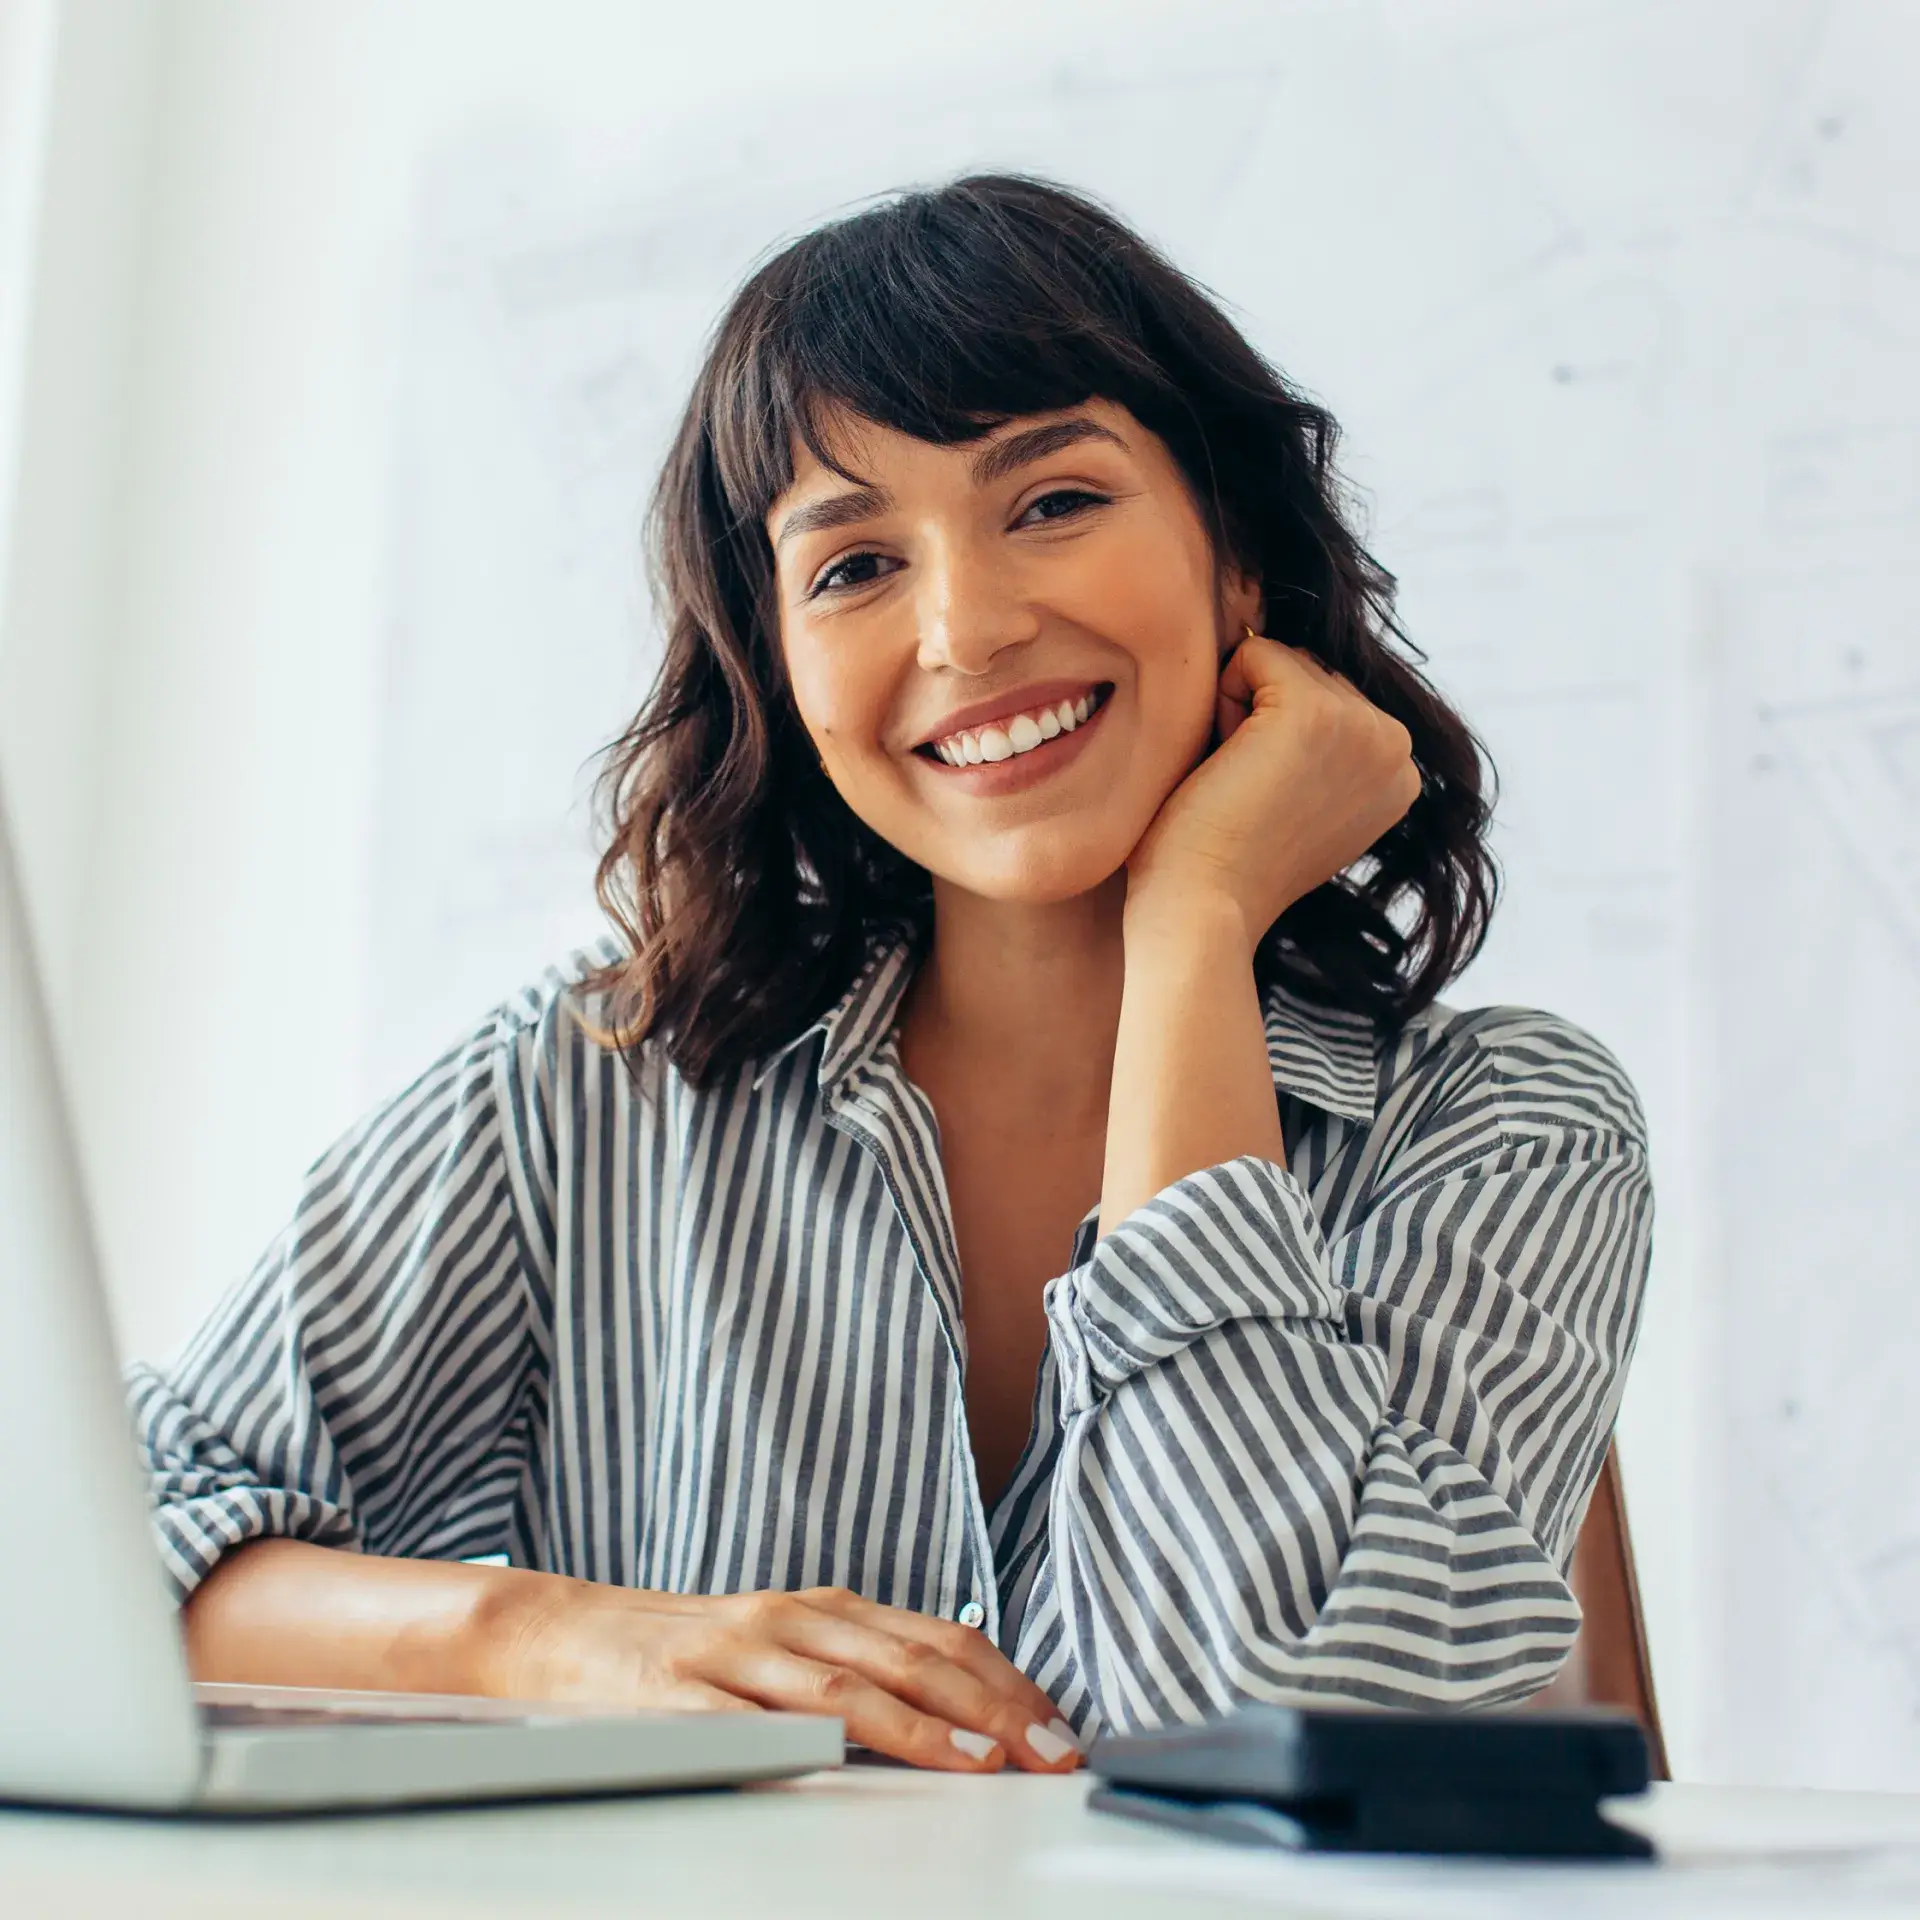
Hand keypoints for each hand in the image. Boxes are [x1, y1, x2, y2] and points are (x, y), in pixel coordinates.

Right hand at [488, 1579, 1081, 1772]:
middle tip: (1051, 1753)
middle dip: (993, 1708)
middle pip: (910, 1659)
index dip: (1007, 1682)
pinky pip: (751, 1721)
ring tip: (982, 1762)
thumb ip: (856, 1672)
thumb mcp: (782, 1649)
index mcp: (823, 1609)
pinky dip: (808, 1740)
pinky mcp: (677, 1696)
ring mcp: (735, 1654)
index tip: (1060, 1729)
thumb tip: (959, 1719)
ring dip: (923, 1727)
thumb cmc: (684, 1654)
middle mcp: (790, 1621)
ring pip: (845, 1687)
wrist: (558, 1634)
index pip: (938, 1640)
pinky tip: (850, 1763)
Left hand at [1124, 631, 1419, 946]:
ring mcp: (1362, 726)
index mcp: (1400, 773)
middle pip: (1308, 670)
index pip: (1331, 697)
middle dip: (1261, 717)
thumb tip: (1290, 661)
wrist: (1203, 908)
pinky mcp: (1313, 711)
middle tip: (1249, 793)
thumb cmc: (1226, 859)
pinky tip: (1227, 763)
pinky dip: (1221, 700)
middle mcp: (1397, 747)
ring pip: (1280, 661)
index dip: (1278, 739)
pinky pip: (1251, 653)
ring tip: (1239, 781)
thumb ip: (1322, 746)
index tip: (1271, 804)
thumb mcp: (1301, 797)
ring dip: (1239, 711)